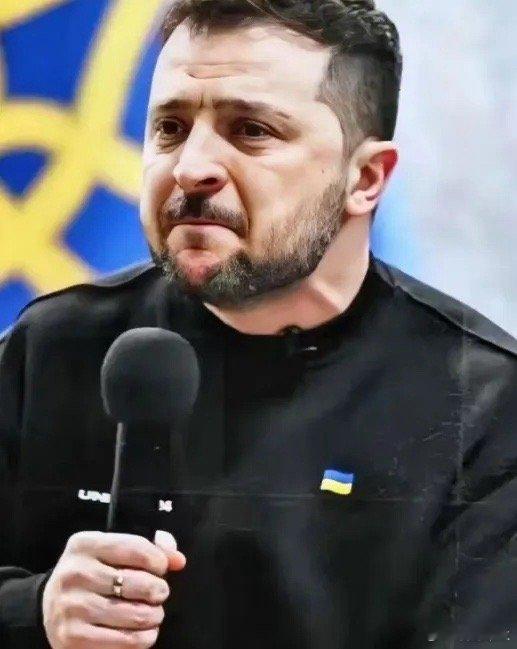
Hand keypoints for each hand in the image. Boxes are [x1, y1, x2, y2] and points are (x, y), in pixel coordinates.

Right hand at [42, 530, 185, 647]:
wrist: (50, 604)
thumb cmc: (93, 572)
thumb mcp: (112, 550)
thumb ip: (149, 547)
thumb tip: (178, 560)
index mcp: (85, 544)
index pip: (136, 548)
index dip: (158, 560)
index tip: (161, 568)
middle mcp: (75, 573)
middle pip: (137, 583)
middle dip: (158, 590)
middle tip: (159, 593)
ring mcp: (71, 607)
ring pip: (133, 615)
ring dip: (153, 616)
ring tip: (154, 614)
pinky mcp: (72, 638)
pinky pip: (122, 641)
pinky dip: (142, 639)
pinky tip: (145, 633)